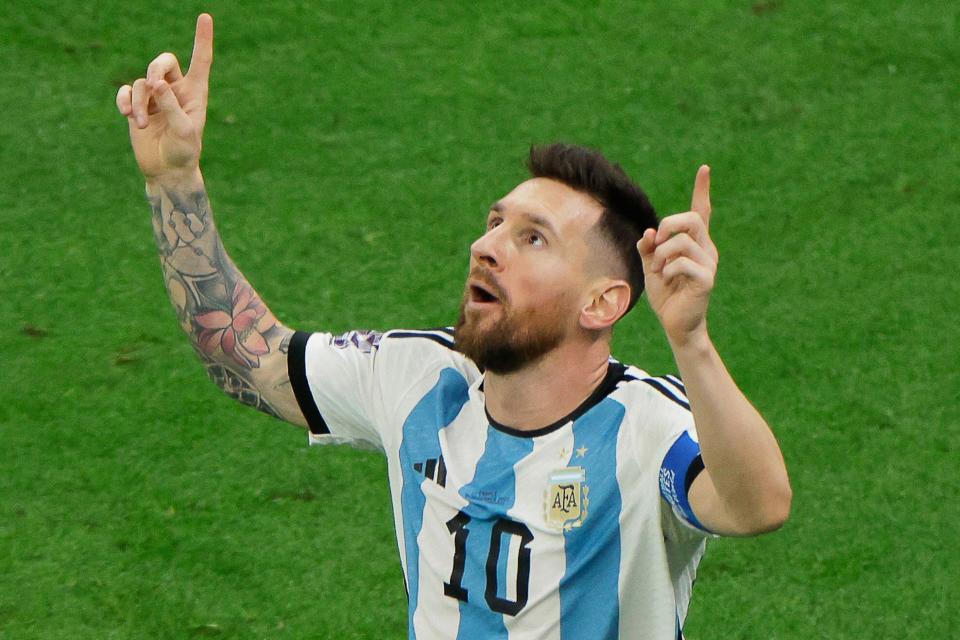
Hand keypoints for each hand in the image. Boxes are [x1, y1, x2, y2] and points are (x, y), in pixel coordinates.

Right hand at [116, 14, 213, 180]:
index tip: (205, 16)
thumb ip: (171, 106)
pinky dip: (125, 101)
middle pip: (164, 62)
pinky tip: (128, 115)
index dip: (203, 39)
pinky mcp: (139, 106)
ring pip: (141, 82)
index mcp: (195, 93)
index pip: (201, 60)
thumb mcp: (183, 130)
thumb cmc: (184, 152)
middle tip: (153, 86)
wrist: (166, 171)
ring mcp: (156, 98)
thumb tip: (156, 83)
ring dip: (139, 101)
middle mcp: (176, 91)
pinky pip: (126, 92)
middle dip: (155, 69)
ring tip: (142, 123)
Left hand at [637, 165, 717, 345]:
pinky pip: (682, 262)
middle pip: (691, 219)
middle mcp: (706, 249)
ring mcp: (708, 264)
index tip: (704, 168)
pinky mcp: (706, 279)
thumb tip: (649, 232)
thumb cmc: (666, 294)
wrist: (675, 324)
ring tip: (657, 270)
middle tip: (656, 242)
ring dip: (662, 254)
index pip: (701, 211)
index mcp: (695, 243)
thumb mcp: (651, 266)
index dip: (702, 190)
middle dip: (668, 225)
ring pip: (683, 241)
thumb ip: (649, 247)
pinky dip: (667, 268)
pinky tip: (666, 278)